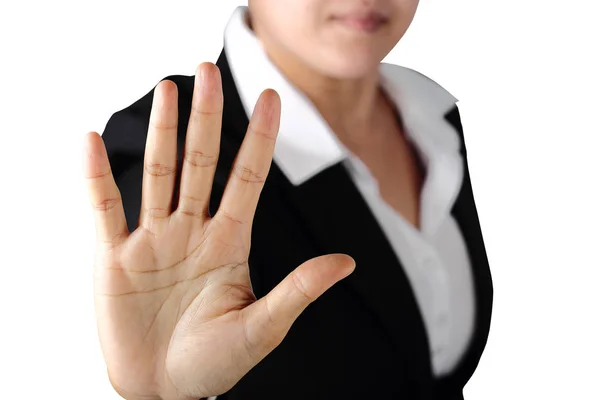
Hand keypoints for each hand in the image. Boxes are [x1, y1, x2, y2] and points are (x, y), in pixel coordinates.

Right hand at [83, 62, 354, 399]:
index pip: (247, 178)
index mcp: (230, 242)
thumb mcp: (262, 327)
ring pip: (159, 173)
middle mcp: (193, 231)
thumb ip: (299, 290)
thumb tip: (347, 261)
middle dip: (208, 117)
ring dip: (162, 131)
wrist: (164, 389)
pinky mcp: (115, 257)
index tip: (272, 97)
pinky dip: (95, 175)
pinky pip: (103, 207)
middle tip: (209, 71)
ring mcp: (153, 239)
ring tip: (168, 88)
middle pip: (202, 162)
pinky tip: (92, 140)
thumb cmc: (215, 362)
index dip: (260, 138)